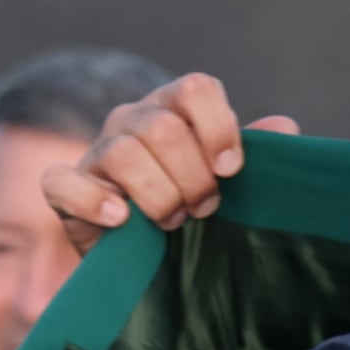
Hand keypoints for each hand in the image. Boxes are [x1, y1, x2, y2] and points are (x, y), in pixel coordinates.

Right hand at [39, 76, 295, 253]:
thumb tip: (286, 128)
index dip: (219, 128)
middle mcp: (132, 120)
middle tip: (205, 208)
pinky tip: (122, 220)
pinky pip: (64, 182)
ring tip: (172, 221)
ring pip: (123, 154)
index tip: (232, 170)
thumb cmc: (197, 209)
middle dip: (193, 177)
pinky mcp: (66, 188)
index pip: (195, 89)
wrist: (152, 260)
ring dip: (158, 196)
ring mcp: (96, 151)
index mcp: (175, 108)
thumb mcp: (230, 184)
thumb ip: (259, 154)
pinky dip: (94, 202)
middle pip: (163, 128)